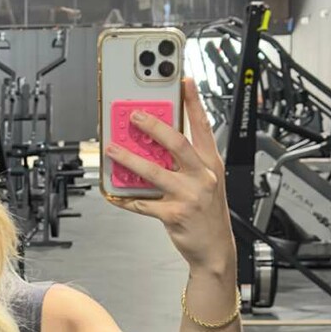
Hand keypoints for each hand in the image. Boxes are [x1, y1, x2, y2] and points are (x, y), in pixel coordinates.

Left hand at [104, 76, 234, 270]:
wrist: (216, 249)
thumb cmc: (208, 213)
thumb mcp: (206, 182)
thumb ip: (185, 163)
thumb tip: (155, 145)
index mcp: (211, 164)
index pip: (203, 127)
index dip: (194, 102)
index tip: (184, 82)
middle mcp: (202, 177)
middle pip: (177, 143)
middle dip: (154, 126)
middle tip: (135, 115)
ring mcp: (189, 195)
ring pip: (154, 172)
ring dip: (130, 159)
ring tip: (114, 149)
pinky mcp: (175, 214)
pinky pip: (144, 203)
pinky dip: (127, 198)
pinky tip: (115, 194)